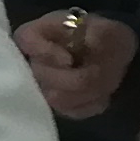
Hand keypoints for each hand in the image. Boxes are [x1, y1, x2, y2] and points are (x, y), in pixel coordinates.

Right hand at [18, 10, 134, 118]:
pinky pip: (71, 111)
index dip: (43, 51)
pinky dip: (91, 104)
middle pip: (40, 75)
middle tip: (98, 72)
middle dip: (75, 78)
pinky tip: (101, 95)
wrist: (113, 59)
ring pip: (56, 98)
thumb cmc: (107, 38)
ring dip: (86, 92)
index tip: (69, 60)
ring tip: (103, 83)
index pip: (25, 39)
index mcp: (42, 32)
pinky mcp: (59, 104)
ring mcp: (44, 84)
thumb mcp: (109, 29)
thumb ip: (100, 34)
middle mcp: (35, 59)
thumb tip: (90, 43)